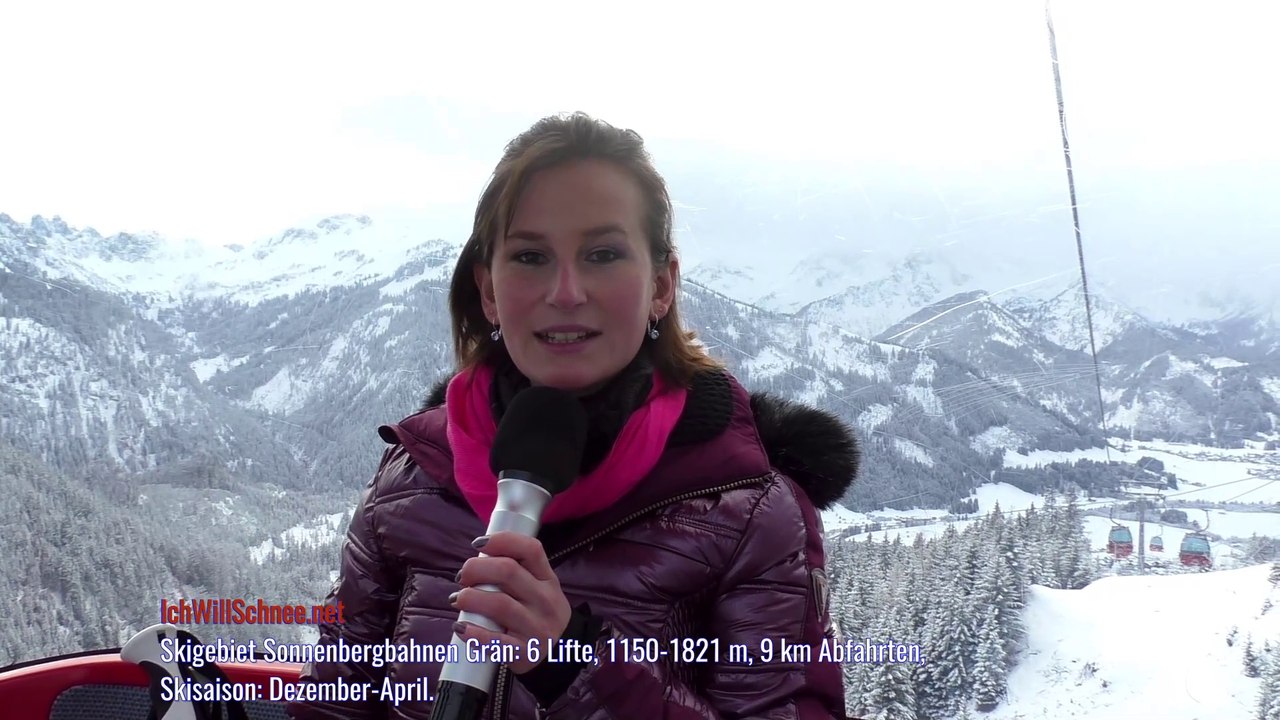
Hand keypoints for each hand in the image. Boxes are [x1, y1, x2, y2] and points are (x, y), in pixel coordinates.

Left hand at [450, 531, 571, 674]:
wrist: (561, 655)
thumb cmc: (538, 614)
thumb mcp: (540, 589)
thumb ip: (516, 572)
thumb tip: (476, 560)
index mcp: (547, 579)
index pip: (530, 549)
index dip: (501, 540)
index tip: (478, 544)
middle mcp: (545, 600)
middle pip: (507, 572)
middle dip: (476, 569)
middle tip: (462, 577)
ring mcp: (536, 627)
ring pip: (498, 604)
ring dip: (469, 598)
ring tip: (457, 600)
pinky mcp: (524, 653)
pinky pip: (496, 642)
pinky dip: (473, 633)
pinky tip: (461, 627)